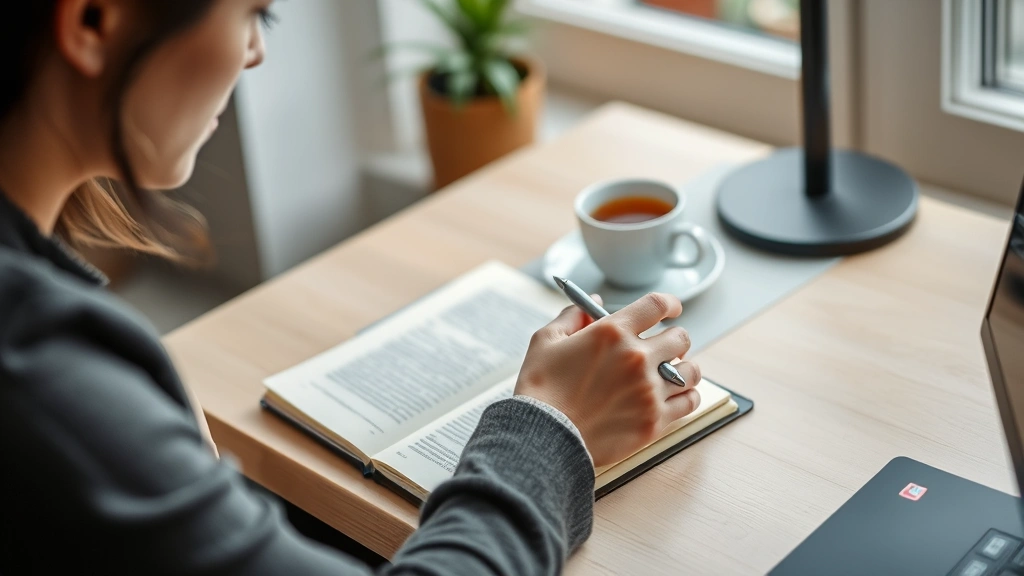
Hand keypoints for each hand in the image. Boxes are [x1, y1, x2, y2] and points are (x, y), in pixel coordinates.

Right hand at [514, 293, 700, 467]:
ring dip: (685, 369)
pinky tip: (678, 396)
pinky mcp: (654, 421)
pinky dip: (687, 397)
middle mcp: (637, 358)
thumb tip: (591, 304)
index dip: (669, 304)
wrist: (544, 436)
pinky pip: (689, 403)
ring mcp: (649, 391)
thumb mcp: (546, 342)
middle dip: (675, 340)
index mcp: (612, 333)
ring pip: (691, 372)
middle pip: (680, 338)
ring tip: (674, 374)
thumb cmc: (541, 389)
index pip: (657, 305)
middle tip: (665, 348)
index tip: (671, 308)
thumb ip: (571, 317)